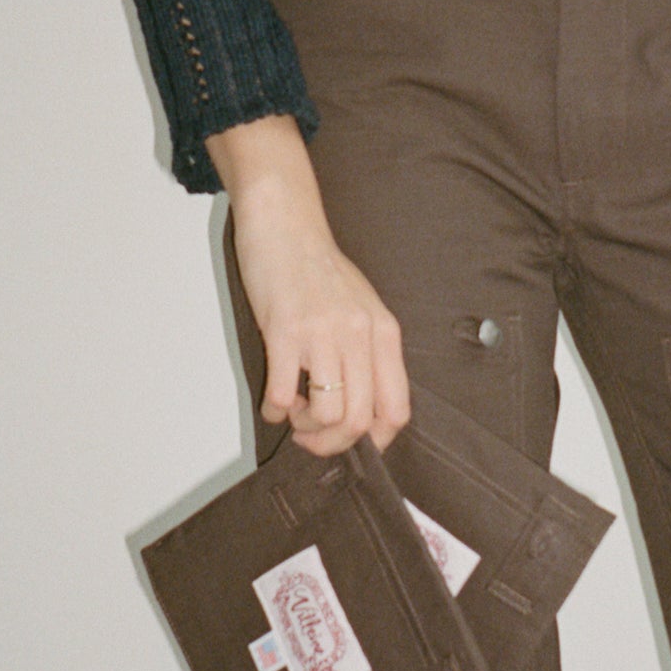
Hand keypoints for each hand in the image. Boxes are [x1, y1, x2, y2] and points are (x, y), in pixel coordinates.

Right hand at [231, 203, 411, 457]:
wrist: (286, 227)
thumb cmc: (321, 270)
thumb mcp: (363, 310)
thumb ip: (369, 354)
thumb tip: (363, 410)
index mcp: (384, 334)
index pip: (397, 409)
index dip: (375, 441)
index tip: (351, 442)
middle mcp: (360, 336)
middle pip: (361, 421)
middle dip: (332, 443)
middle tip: (312, 436)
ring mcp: (323, 334)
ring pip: (327, 414)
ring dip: (305, 427)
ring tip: (294, 411)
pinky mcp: (284, 331)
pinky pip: (283, 394)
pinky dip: (275, 410)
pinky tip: (273, 401)